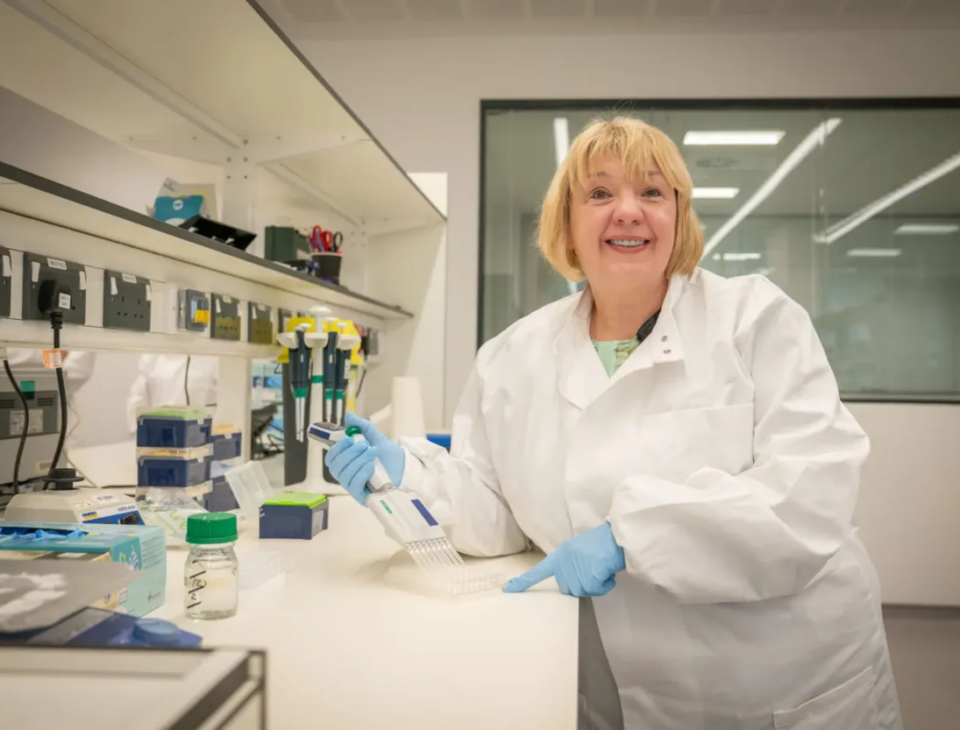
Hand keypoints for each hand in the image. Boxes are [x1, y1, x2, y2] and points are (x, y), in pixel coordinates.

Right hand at [324, 413, 404, 504]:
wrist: (404, 467)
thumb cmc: (387, 455)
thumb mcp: (375, 438)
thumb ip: (362, 427)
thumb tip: (349, 416)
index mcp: (345, 463)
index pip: (331, 458)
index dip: (337, 448)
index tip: (349, 439)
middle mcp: (346, 476)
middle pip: (336, 467)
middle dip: (350, 453)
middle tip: (365, 445)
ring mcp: (353, 487)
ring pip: (344, 476)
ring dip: (358, 461)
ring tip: (372, 453)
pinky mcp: (361, 497)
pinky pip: (353, 486)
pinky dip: (361, 473)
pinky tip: (371, 466)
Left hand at [503, 523, 625, 596]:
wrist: (617, 536)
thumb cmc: (602, 543)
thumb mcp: (579, 551)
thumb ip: (571, 565)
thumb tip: (575, 582)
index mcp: (560, 555)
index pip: (538, 571)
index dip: (523, 582)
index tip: (508, 589)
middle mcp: (563, 562)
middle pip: (568, 589)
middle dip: (583, 584)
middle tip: (595, 570)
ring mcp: (575, 568)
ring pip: (582, 591)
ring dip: (596, 585)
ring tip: (602, 569)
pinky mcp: (588, 574)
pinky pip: (596, 590)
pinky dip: (605, 585)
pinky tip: (608, 572)